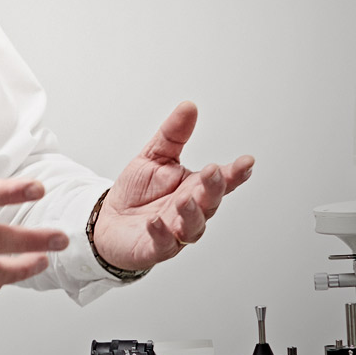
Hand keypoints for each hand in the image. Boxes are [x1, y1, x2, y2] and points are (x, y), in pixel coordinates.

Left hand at [90, 101, 254, 271]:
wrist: (109, 220)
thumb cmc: (137, 191)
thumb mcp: (154, 156)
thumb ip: (172, 134)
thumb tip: (189, 106)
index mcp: (194, 188)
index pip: (221, 181)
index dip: (235, 173)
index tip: (246, 162)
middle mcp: (190, 210)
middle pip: (210, 202)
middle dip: (213, 188)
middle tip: (212, 172)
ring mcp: (175, 232)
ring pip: (192, 227)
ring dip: (191, 214)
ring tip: (184, 201)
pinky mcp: (155, 247)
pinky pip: (162, 244)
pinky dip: (161, 234)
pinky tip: (155, 223)